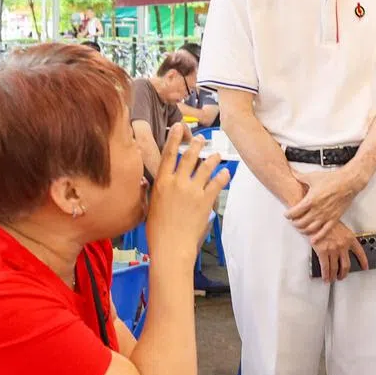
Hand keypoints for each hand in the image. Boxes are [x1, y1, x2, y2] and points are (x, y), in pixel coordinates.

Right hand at [145, 126, 228, 264]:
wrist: (171, 246)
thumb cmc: (156, 231)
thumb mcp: (149, 207)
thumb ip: (154, 192)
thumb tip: (152, 183)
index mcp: (161, 183)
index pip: (168, 154)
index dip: (174, 139)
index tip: (179, 128)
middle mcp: (177, 182)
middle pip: (189, 157)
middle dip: (197, 145)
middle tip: (201, 139)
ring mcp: (193, 190)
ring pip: (206, 167)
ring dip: (212, 158)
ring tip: (217, 154)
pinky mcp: (206, 200)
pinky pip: (217, 182)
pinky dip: (223, 176)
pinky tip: (226, 172)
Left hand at [286, 169, 359, 239]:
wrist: (348, 182)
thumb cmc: (332, 179)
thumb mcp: (313, 176)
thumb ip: (300, 176)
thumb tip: (292, 173)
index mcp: (310, 200)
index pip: (294, 212)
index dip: (288, 215)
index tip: (287, 215)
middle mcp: (317, 210)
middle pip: (301, 223)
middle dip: (294, 223)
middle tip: (293, 222)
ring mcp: (326, 216)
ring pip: (310, 229)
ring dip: (303, 231)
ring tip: (301, 229)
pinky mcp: (334, 219)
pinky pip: (324, 232)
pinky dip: (317, 237)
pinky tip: (313, 240)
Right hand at [310, 221, 366, 283]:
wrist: (315, 217)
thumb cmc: (326, 220)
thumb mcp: (339, 227)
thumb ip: (343, 238)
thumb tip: (342, 249)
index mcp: (349, 238)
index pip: (360, 252)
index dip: (363, 261)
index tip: (365, 266)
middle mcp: (343, 245)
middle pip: (346, 265)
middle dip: (344, 273)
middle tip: (342, 276)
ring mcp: (333, 249)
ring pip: (336, 268)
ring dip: (334, 276)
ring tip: (332, 279)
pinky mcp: (323, 252)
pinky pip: (326, 267)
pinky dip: (326, 275)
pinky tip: (325, 278)